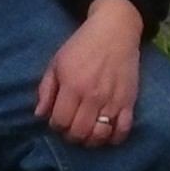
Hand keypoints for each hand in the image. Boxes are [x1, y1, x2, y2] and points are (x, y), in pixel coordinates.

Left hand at [35, 0, 145, 146]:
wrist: (115, 30)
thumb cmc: (82, 45)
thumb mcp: (57, 62)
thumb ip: (46, 90)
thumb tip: (39, 115)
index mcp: (72, 85)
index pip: (60, 121)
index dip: (56, 125)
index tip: (58, 119)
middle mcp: (93, 96)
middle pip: (79, 132)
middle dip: (71, 135)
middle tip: (71, 128)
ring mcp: (112, 100)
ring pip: (100, 135)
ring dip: (91, 140)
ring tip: (87, 133)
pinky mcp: (129, 101)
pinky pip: (123, 130)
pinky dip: (114, 138)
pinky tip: (107, 134)